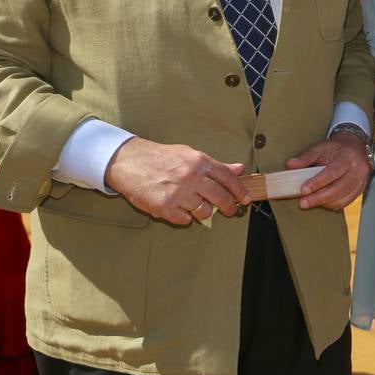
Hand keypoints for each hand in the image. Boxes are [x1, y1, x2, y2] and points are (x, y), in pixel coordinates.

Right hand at [105, 137, 248, 225]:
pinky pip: (185, 220)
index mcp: (199, 162)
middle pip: (221, 198)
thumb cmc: (161, 158)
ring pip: (204, 212)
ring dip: (202, 211)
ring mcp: (178, 193)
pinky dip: (184, 217)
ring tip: (193, 204)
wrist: (129, 162)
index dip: (240, 191)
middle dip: (229, 207)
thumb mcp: (190, 155)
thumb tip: (239, 169)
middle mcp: (191, 177)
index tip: (245, 199)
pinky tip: (178, 208)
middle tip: (230, 210)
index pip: (228, 178)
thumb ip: (215, 165)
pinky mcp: (165, 207)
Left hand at [287, 132, 371, 209]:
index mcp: (348, 156)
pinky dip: (332, 205)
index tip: (303, 190)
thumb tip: (290, 165)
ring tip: (309, 202)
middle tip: (303, 202)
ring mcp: (361, 182)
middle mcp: (358, 170)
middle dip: (320, 198)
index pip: (333, 171)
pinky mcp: (360, 191)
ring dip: (325, 203)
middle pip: (340, 188)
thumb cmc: (338, 148)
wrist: (356, 147)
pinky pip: (345, 202)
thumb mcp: (322, 147)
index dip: (318, 182)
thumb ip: (306, 157)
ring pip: (343, 198)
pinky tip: (321, 202)